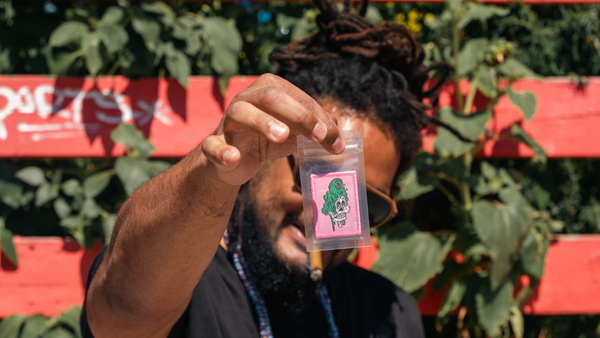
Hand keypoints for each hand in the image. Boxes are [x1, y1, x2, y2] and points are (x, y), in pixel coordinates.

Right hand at [201, 74, 344, 185]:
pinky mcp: (213, 144)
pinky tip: (233, 158)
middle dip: (299, 115)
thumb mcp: (295, 132)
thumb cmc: (267, 139)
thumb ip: (317, 129)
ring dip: (262, 122)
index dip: (319, 119)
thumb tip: (338, 134)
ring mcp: (228, 120)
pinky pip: (212, 145)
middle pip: (272, 98)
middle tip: (319, 136)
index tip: (337, 142)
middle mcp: (247, 99)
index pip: (298, 98)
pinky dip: (222, 151)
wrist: (233, 160)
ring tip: (281, 136)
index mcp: (269, 89)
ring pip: (241, 113)